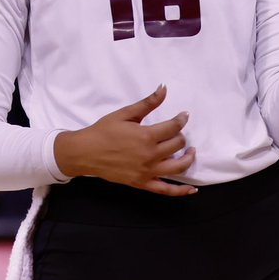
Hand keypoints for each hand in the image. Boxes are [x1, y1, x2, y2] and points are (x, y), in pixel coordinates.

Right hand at [53, 84, 197, 196]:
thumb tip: (164, 88)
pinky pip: (166, 190)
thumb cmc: (103, 131)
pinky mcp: (142, 183)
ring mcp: (147, 171)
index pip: (174, 127)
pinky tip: (192, 189)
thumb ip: (148, 103)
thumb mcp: (125, 114)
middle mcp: (150, 155)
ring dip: (188, 158)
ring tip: (190, 152)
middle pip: (178, 145)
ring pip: (178, 167)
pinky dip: (181, 191)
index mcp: (146, 136)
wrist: (86, 152)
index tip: (183, 115)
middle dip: (181, 136)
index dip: (182, 119)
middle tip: (176, 132)